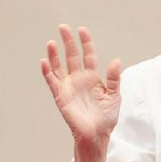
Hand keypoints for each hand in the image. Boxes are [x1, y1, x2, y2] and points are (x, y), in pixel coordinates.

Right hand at [40, 24, 121, 161]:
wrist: (98, 135)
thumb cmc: (106, 117)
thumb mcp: (114, 96)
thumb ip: (113, 78)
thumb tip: (116, 61)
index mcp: (93, 78)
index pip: (88, 56)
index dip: (86, 43)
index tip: (82, 30)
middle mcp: (79, 80)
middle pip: (72, 57)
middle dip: (68, 42)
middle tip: (63, 27)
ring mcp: (68, 87)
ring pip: (59, 66)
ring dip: (55, 54)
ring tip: (52, 41)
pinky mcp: (61, 97)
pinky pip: (52, 82)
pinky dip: (47, 71)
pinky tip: (44, 60)